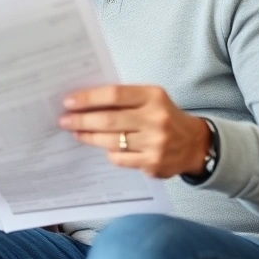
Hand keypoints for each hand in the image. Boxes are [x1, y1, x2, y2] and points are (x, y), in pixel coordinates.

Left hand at [59, 85, 210, 178]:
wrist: (194, 144)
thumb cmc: (163, 116)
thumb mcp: (150, 99)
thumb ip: (123, 98)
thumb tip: (84, 100)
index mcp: (153, 96)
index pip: (114, 95)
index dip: (88, 98)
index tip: (68, 101)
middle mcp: (156, 119)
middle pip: (108, 120)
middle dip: (81, 120)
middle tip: (64, 120)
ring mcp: (155, 144)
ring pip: (111, 141)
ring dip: (88, 137)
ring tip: (76, 132)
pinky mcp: (153, 164)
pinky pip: (120, 158)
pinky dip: (108, 152)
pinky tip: (102, 147)